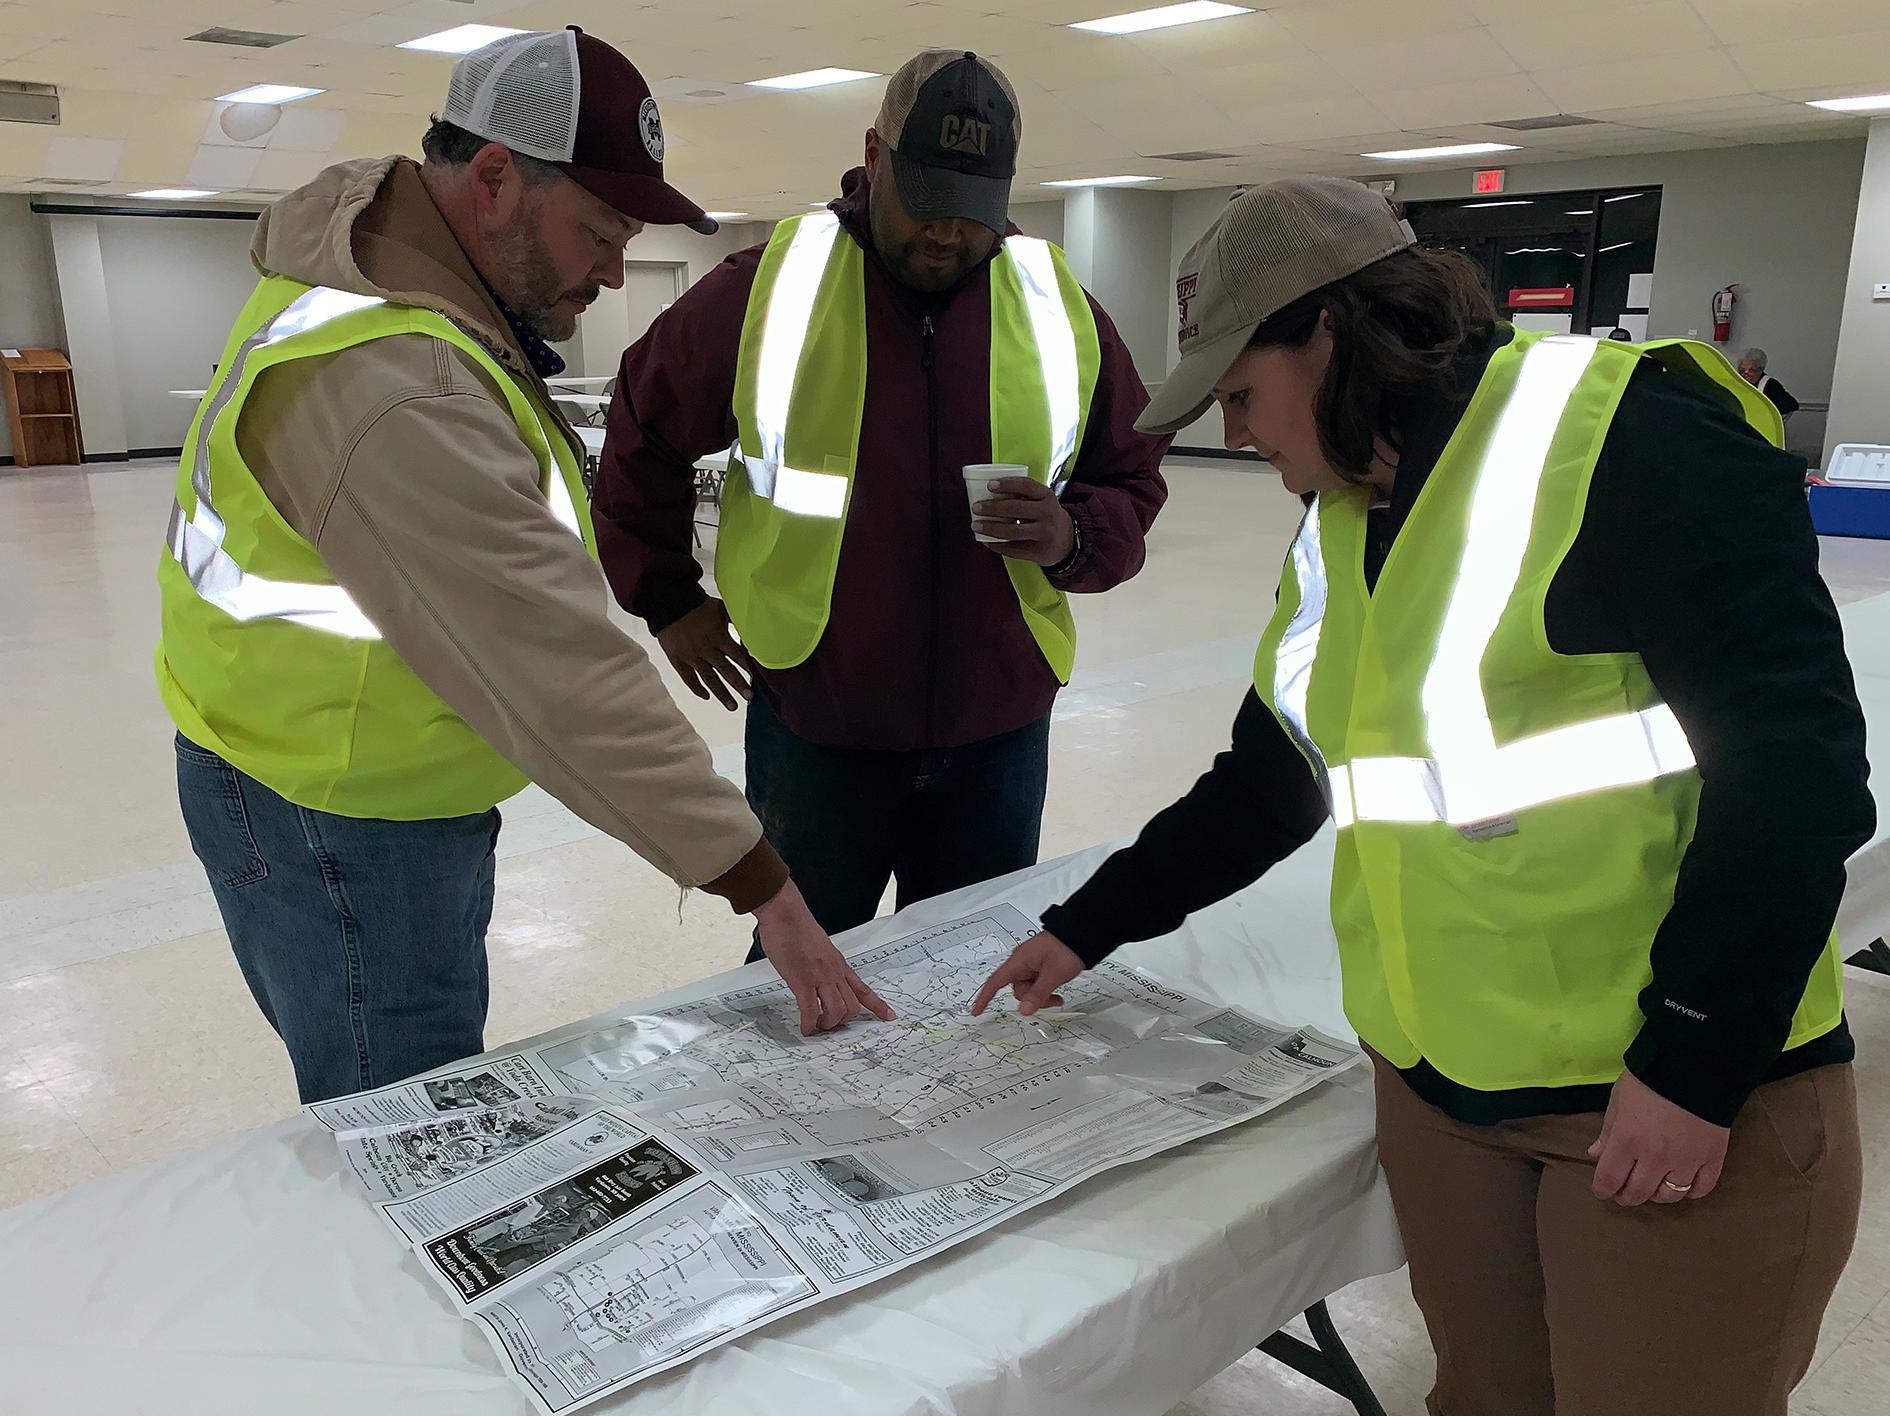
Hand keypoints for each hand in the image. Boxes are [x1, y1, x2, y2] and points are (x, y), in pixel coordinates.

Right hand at [656, 598, 751, 710]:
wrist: (669, 603)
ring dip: (721, 693)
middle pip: (725, 671)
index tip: (758, 680)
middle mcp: (706, 650)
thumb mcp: (721, 608)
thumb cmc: (698, 604)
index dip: (748, 668)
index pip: (738, 656)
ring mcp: (691, 657)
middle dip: (739, 685)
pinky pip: (688, 677)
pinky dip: (697, 688)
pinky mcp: (677, 659)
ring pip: (709, 678)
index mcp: (719, 637)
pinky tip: (706, 697)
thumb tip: (753, 628)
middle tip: (750, 698)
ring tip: (732, 706)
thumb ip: (736, 620)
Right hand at [753, 880, 895, 1035]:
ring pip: (837, 1011)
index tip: (888, 1016)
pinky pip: (810, 1010)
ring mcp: (820, 977)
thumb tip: (819, 973)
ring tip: (817, 1026)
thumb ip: (824, 962)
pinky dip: (808, 1023)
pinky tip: (805, 1028)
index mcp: (839, 964)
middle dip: (843, 1021)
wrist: (786, 913)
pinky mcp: (802, 980)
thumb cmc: (797, 927)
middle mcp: (834, 972)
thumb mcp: (820, 947)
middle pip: (853, 1006)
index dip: (877, 1005)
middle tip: (830, 1024)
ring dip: (828, 1024)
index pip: (863, 989)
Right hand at [969, 931, 1083, 1015]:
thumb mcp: (1053, 975)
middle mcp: (1022, 962)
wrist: (1082, 934)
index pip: (996, 981)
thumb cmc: (1066, 948)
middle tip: (1051, 999)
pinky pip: (1036, 984)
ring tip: (1057, 995)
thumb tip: (1023, 1010)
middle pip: (1018, 990)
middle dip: (1032, 999)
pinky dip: (1044, 990)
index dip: (984, 997)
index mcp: (1019, 961)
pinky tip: (1056, 991)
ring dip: (1041, 996)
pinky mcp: (1039, 966)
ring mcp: (1031, 964)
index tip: (976, 1011)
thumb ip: (1038, 994)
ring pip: (1028, 989)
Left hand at [973, 477, 1074, 566]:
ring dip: (990, 528)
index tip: (989, 485)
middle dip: (992, 507)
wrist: (1067, 541)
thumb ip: (1023, 496)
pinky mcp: (1037, 551)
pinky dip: (996, 545)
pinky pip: (1013, 549)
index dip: (1007, 484)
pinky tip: (986, 541)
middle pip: (1015, 508)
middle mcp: (1047, 513)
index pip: (1026, 485)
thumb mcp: (1042, 501)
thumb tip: (987, 494)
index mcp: (1047, 496)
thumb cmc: (1045, 516)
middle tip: (976, 507)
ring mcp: (1043, 533)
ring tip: (976, 525)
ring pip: (1012, 531)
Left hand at [1588, 1068, 1730, 1206]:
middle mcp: (1655, 1157)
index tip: (1602, 1191)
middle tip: (1625, 1193)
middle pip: (1638, 1193)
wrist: (1696, 1066)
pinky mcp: (1713, 1158)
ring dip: (1657, 1196)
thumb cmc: (1649, 1079)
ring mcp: (1686, 1161)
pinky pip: (1702, 1188)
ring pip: (1670, 1196)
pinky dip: (1691, 1193)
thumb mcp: (1619, 1099)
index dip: (1602, 1190)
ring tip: (1653, 1187)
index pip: (1609, 1180)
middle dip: (1627, 1197)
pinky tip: (1683, 1186)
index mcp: (1627, 1140)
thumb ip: (1608, 1131)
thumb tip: (1595, 1154)